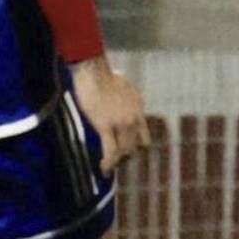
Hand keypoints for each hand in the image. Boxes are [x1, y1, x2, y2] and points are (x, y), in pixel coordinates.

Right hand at [70, 56, 149, 175]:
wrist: (94, 70)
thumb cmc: (106, 75)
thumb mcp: (126, 88)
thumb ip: (129, 100)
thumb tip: (125, 102)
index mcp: (139, 110)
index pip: (144, 137)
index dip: (136, 148)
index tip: (128, 153)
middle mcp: (133, 119)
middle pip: (134, 147)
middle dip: (125, 156)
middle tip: (115, 161)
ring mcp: (121, 123)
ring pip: (123, 152)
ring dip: (116, 161)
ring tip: (108, 166)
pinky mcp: (106, 126)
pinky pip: (110, 151)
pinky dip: (108, 162)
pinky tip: (104, 168)